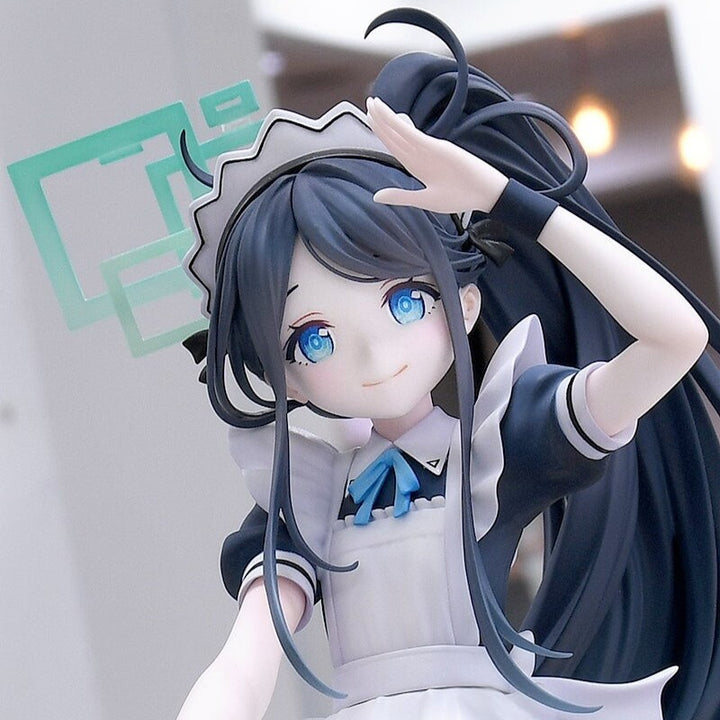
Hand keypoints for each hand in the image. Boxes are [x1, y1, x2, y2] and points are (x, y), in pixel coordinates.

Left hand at [365, 96, 507, 213]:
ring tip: (374, 104)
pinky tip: (390, 116)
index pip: (394, 146)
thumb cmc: (460, 198)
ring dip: (387, 118)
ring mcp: (429, 150)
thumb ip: (400, 196)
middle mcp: (421, 155)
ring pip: (402, 132)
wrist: (485, 194)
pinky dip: (401, 126)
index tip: (370, 118)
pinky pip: (415, 136)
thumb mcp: (425, 200)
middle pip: (395, 135)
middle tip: (369, 102)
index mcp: (416, 166)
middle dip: (381, 121)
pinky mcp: (438, 148)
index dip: (381, 132)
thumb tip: (375, 197)